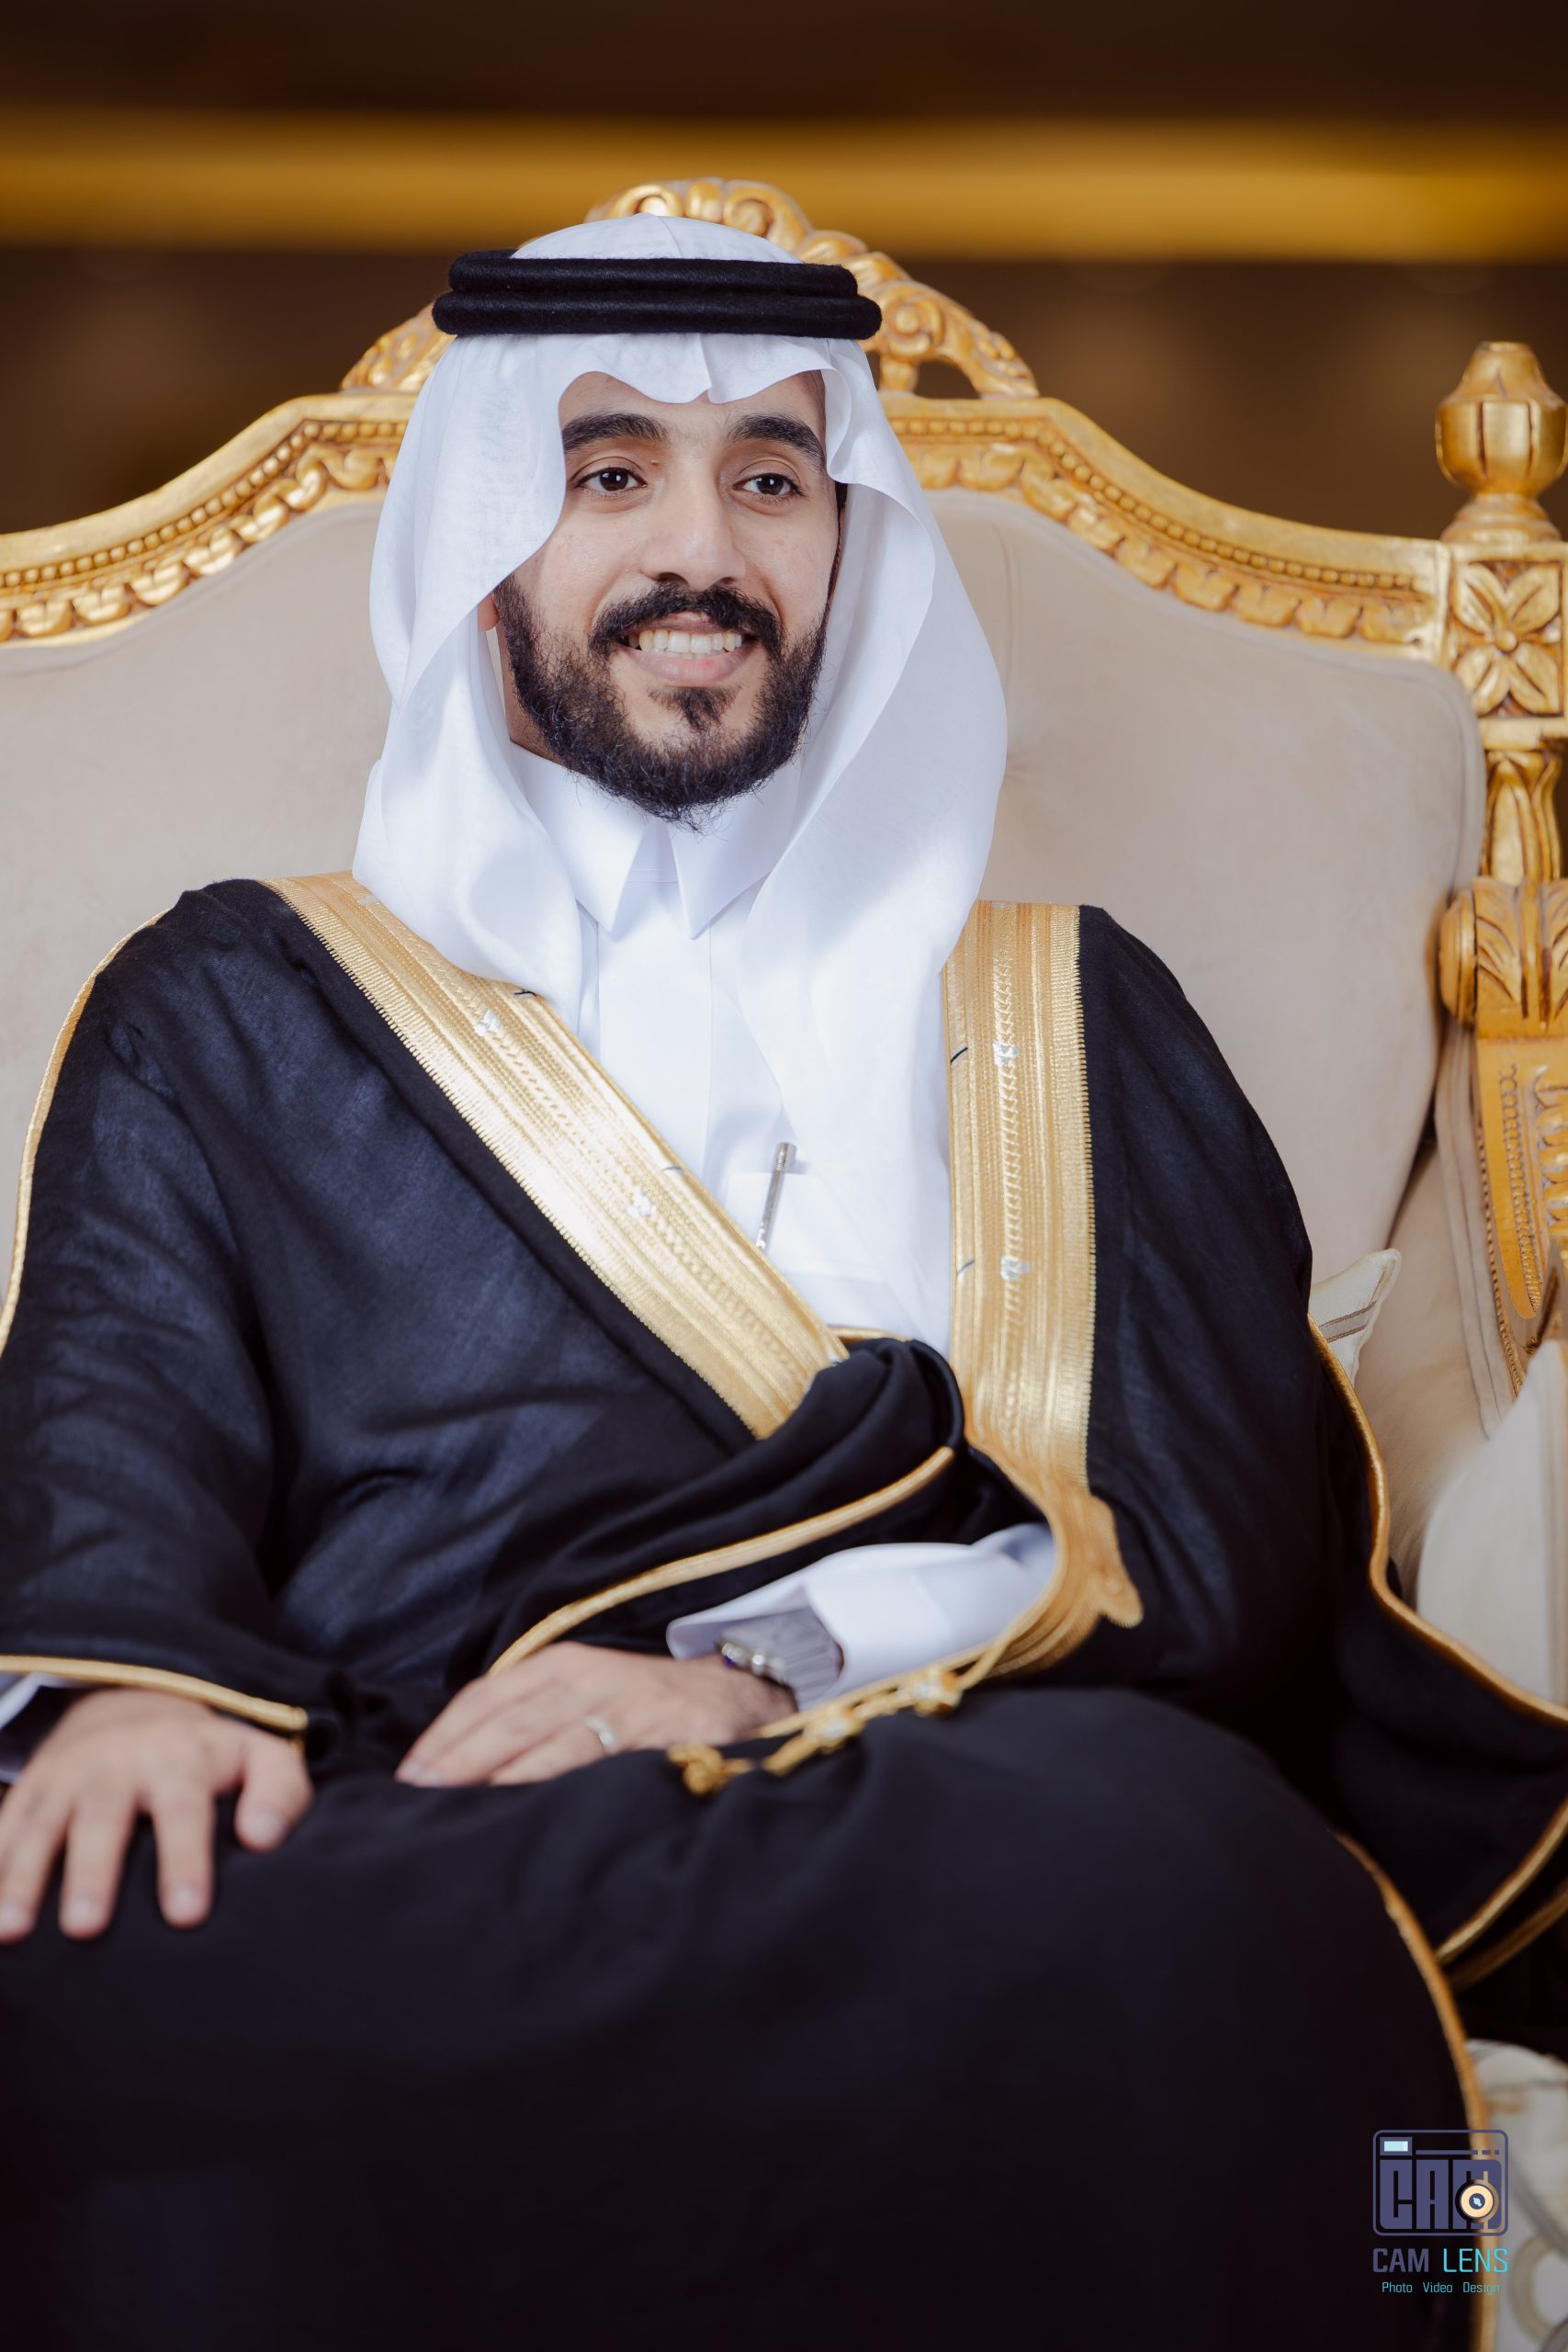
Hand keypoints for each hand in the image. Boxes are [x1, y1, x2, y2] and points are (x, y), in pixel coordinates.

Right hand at [0, 1689, 311, 1942]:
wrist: (138, 1702)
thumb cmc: (210, 1757)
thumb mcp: (260, 1757)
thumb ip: (280, 1793)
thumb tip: (264, 1839)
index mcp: (180, 1757)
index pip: (183, 1809)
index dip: (185, 1860)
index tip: (186, 1915)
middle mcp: (117, 1761)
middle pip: (103, 1818)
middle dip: (93, 1873)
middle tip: (87, 1929)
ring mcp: (67, 1774)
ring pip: (41, 1823)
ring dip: (23, 1876)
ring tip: (12, 1931)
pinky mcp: (31, 1788)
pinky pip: (5, 1827)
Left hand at [396, 1643, 790, 1788]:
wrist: (737, 1698)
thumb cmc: (645, 1704)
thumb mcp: (586, 1691)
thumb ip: (534, 1717)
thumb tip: (458, 1767)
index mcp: (562, 1664)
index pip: (486, 1697)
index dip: (444, 1736)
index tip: (408, 1776)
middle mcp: (587, 1678)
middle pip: (506, 1722)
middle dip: (456, 1763)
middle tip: (416, 1800)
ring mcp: (622, 1707)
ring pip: (545, 1746)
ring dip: (496, 1781)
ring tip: (455, 1814)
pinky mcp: (657, 1738)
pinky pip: (598, 1768)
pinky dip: (558, 1792)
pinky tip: (530, 1819)